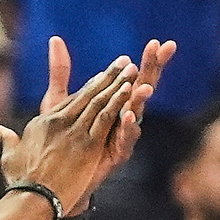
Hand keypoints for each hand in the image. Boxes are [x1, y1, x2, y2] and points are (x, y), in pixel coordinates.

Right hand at [0, 55, 137, 212]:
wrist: (32, 197)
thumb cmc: (20, 181)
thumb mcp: (9, 155)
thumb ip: (7, 139)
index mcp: (42, 123)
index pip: (70, 101)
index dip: (89, 87)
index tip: (102, 77)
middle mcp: (58, 122)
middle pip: (87, 95)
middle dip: (107, 76)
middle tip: (122, 62)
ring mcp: (74, 132)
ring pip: (99, 102)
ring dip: (117, 83)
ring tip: (131, 68)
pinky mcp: (87, 145)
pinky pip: (105, 118)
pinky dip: (118, 102)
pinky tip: (129, 89)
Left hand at [37, 37, 174, 210]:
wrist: (54, 179)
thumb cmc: (60, 139)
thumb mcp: (59, 101)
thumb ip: (61, 72)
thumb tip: (56, 39)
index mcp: (112, 104)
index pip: (132, 77)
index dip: (146, 61)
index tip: (158, 42)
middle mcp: (121, 118)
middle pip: (141, 90)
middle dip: (153, 70)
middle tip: (165, 51)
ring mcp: (120, 137)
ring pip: (136, 114)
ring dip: (140, 99)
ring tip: (144, 86)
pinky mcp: (115, 155)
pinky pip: (125, 140)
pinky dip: (127, 128)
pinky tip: (127, 115)